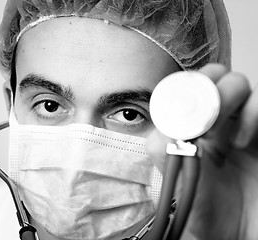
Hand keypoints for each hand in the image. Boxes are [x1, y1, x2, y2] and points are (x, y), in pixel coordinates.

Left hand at [147, 64, 257, 239]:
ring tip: (217, 133)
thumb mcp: (176, 182)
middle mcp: (215, 120)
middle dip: (205, 89)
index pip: (184, 89)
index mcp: (189, 128)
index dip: (182, 91)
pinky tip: (241, 141)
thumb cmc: (206, 209)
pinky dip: (252, 114)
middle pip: (211, 76)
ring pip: (236, 82)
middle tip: (202, 119)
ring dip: (225, 99)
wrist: (238, 232)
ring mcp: (241, 123)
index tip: (182, 113)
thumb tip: (162, 125)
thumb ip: (163, 150)